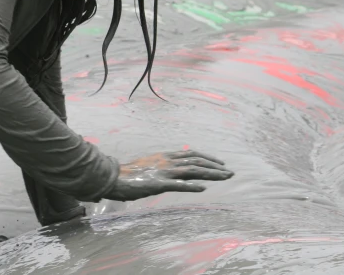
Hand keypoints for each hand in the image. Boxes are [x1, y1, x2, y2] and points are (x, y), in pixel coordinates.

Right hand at [103, 150, 232, 201]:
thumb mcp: (150, 165)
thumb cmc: (130, 174)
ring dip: (210, 174)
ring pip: (192, 171)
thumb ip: (163, 166)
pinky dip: (192, 186)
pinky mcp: (158, 184)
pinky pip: (178, 184)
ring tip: (225, 177)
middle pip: (197, 162)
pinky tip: (203, 188)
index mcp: (165, 156)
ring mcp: (164, 172)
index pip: (192, 154)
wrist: (113, 176)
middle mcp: (167, 161)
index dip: (208, 158)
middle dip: (215, 167)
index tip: (220, 164)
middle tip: (230, 172)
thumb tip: (176, 171)